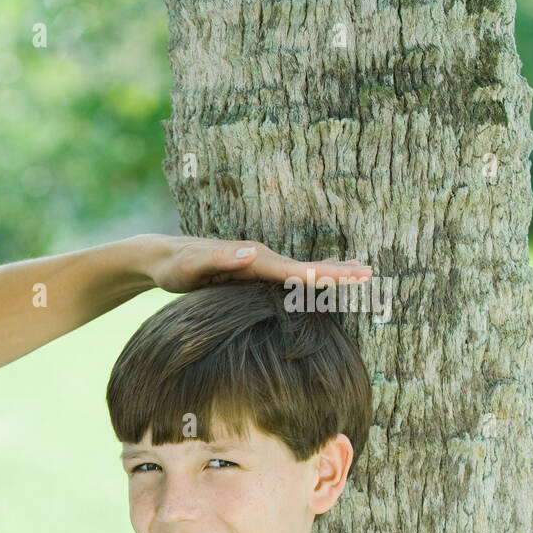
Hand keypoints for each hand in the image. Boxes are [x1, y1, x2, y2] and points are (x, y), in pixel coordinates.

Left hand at [143, 235, 371, 293]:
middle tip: (370, 273)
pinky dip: (309, 276)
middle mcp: (259, 258)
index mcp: (252, 258)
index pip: (293, 269)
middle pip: (304, 267)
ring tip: (360, 272)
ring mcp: (257, 264)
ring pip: (300, 269)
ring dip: (330, 271)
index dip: (322, 274)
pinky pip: (286, 276)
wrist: (163, 257)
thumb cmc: (174, 266)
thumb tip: (252, 253)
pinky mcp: (252, 273)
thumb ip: (218, 260)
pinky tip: (320, 279)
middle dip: (336, 271)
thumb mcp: (190, 266)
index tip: (349, 275)